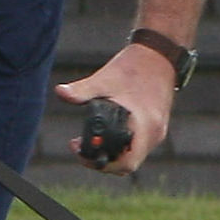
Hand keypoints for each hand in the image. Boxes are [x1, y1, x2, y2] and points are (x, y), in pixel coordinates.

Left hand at [54, 42, 176, 176]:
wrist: (159, 55)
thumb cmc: (134, 67)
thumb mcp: (105, 79)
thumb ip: (82, 90)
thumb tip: (60, 92)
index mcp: (145, 125)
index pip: (126, 163)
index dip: (102, 164)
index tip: (81, 150)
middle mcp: (154, 133)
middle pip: (128, 164)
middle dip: (102, 160)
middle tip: (80, 147)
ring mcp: (157, 132)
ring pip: (133, 157)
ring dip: (111, 154)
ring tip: (88, 140)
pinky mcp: (156, 127)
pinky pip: (137, 147)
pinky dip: (120, 146)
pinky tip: (104, 133)